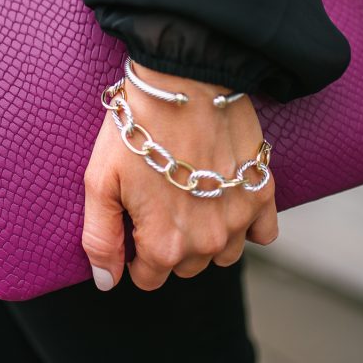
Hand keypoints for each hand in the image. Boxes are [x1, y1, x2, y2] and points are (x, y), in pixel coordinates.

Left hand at [82, 61, 277, 290]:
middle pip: (185, 266)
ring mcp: (239, 219)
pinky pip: (263, 233)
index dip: (135, 251)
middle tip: (158, 198)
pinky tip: (226, 199)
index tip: (134, 219)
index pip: (148, 277)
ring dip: (206, 237)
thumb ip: (100, 239)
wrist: (185, 80)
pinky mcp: (261, 192)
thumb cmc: (138, 126)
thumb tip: (105, 281)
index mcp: (165, 244)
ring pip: (222, 254)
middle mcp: (207, 242)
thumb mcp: (100, 182)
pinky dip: (247, 225)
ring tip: (190, 196)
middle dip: (169, 243)